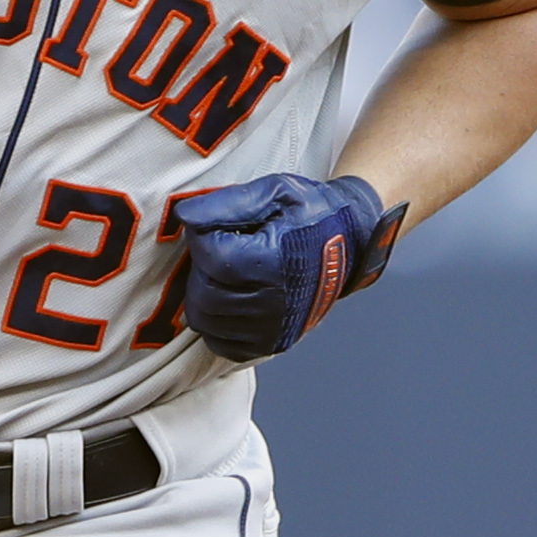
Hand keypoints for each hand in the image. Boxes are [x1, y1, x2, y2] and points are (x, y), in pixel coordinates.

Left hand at [163, 172, 403, 361]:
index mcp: (275, 262)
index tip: (219, 225)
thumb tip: (186, 216)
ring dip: (205, 291)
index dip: (204, 235)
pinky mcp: (270, 344)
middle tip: (224, 246)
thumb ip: (226, 203)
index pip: (210, 255)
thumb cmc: (311, 215)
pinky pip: (218, 342)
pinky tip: (230, 297)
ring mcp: (272, 329)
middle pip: (203, 289)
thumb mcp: (274, 192)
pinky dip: (215, 321)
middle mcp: (274, 304)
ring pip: (205, 318)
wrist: (350, 243)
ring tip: (228, 270)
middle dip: (204, 264)